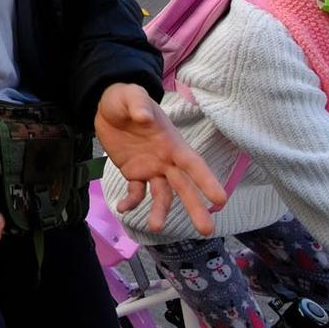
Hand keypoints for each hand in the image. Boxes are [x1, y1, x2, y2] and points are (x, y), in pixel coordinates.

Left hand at [95, 84, 225, 235]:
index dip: (207, 181)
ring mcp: (151, 168)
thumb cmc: (125, 99)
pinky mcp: (133, 173)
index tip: (220, 200)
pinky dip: (131, 202)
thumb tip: (145, 116)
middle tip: (206, 231)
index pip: (193, 164)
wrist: (107, 107)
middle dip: (196, 207)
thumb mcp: (130, 96)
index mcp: (172, 143)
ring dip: (160, 211)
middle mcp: (166, 160)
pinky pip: (136, 192)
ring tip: (156, 228)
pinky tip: (122, 209)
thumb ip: (138, 104)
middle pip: (184, 186)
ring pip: (162, 194)